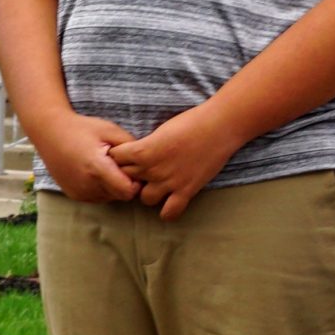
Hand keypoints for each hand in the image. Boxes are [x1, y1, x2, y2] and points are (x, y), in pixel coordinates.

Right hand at [29, 110, 137, 202]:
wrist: (50, 132)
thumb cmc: (83, 129)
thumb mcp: (111, 131)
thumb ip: (132, 148)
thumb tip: (148, 162)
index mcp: (97, 169)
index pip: (128, 191)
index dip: (137, 182)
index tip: (135, 168)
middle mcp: (87, 185)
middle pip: (120, 195)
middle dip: (126, 183)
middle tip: (122, 165)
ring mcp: (78, 192)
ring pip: (109, 198)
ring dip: (113, 186)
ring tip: (108, 166)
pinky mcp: (73, 195)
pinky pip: (97, 197)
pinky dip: (102, 188)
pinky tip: (97, 171)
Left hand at [108, 110, 234, 222]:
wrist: (220, 126)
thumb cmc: (191, 121)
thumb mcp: (161, 130)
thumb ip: (146, 146)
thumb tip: (137, 157)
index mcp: (143, 150)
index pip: (115, 160)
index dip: (119, 158)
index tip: (127, 157)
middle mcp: (152, 169)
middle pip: (127, 180)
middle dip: (132, 176)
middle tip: (143, 171)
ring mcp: (169, 182)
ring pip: (145, 199)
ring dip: (149, 193)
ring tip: (158, 185)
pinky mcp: (187, 191)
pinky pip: (169, 213)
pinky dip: (167, 211)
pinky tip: (171, 201)